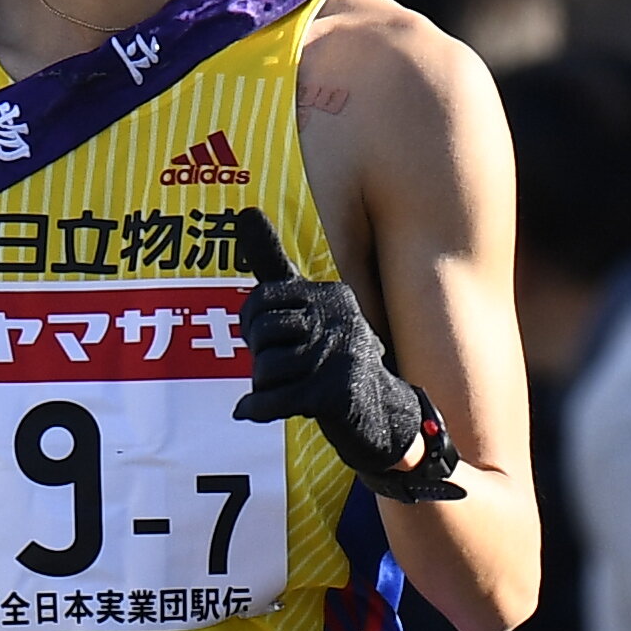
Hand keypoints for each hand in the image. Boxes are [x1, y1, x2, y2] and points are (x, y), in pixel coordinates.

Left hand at [225, 208, 460, 499]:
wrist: (386, 420)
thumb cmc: (336, 361)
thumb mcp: (310, 310)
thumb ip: (275, 266)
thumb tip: (244, 210)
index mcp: (330, 295)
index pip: (261, 301)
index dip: (252, 327)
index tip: (268, 342)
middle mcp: (339, 318)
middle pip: (262, 334)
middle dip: (260, 359)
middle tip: (282, 371)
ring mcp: (341, 355)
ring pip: (265, 369)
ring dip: (265, 388)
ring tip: (290, 390)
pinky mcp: (338, 394)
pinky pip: (274, 399)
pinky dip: (256, 409)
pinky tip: (249, 411)